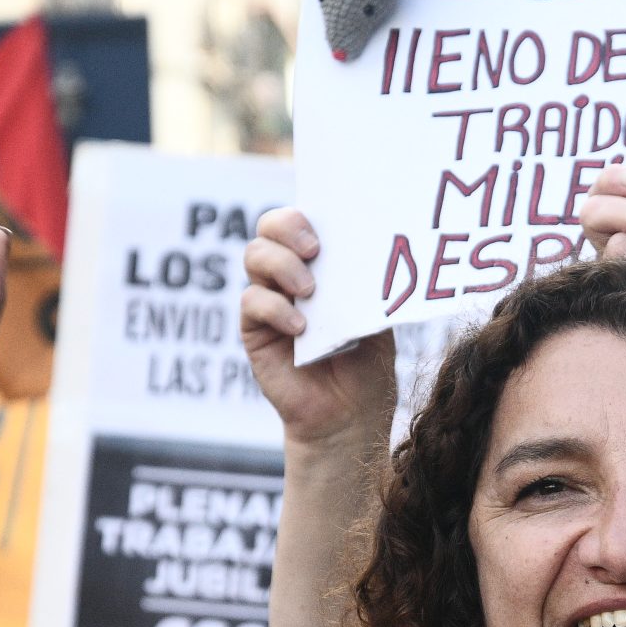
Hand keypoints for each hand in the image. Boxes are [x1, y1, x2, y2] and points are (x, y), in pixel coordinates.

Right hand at [240, 207, 395, 450]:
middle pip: (269, 227)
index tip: (326, 230)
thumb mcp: (373, 315)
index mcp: (320, 265)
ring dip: (282, 265)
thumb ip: (363, 282)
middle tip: (314, 250)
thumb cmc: (366, 363)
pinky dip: (276, 309)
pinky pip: (252, 301)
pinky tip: (300, 328)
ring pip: (255, 256)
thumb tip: (364, 250)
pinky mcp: (255, 330)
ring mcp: (270, 300)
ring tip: (310, 292)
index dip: (304, 214)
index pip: (301, 221)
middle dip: (287, 227)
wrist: (350, 413)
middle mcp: (289, 275)